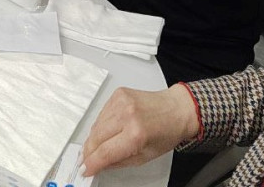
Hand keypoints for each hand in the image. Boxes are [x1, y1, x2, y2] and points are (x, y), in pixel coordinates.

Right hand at [81, 84, 199, 176]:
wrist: (176, 109)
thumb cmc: (166, 132)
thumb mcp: (145, 157)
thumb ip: (118, 162)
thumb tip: (99, 164)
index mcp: (136, 134)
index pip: (104, 152)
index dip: (91, 163)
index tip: (86, 169)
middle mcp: (126, 115)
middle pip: (95, 138)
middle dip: (88, 152)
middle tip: (86, 160)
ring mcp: (121, 102)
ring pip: (95, 125)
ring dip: (94, 138)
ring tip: (98, 146)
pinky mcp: (118, 93)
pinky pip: (101, 113)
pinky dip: (101, 124)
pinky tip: (107, 129)